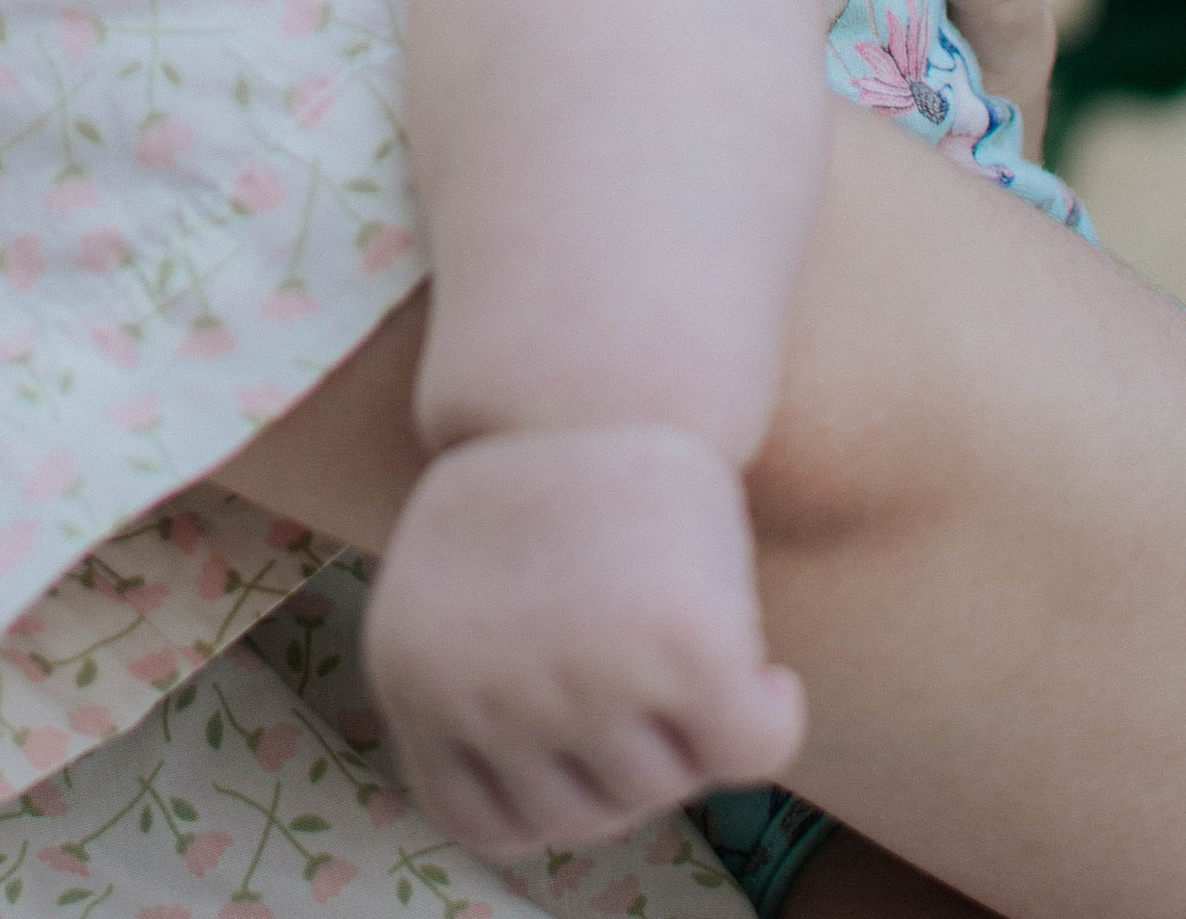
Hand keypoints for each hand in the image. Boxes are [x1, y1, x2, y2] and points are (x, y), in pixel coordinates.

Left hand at [361, 422, 804, 854]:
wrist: (588, 366)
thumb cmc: (536, 481)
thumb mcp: (458, 590)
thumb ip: (477, 698)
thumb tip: (545, 805)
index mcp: (415, 681)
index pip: (490, 820)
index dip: (549, 785)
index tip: (578, 714)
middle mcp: (491, 694)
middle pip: (591, 807)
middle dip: (626, 750)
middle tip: (636, 648)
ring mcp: (584, 678)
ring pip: (668, 782)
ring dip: (691, 729)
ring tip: (680, 624)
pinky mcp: (681, 648)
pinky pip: (749, 749)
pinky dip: (770, 719)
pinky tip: (767, 671)